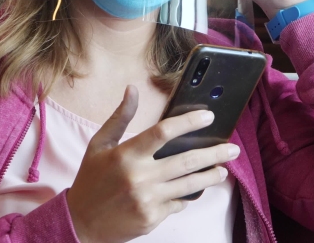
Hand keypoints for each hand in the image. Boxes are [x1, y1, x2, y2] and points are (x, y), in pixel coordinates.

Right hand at [66, 86, 239, 242]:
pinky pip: (178, 203)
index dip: (189, 122)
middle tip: (232, 148)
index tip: (208, 116)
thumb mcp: (99, 145)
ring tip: (223, 169)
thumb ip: (120, 117)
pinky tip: (194, 189)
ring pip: (189, 184)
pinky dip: (186, 195)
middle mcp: (139, 177)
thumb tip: (132, 89)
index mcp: (126, 155)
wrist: (81, 223)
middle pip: (186, 161)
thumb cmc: (90, 180)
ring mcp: (147, 200)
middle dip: (214, 153)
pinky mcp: (152, 218)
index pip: (163, 132)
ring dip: (211, 176)